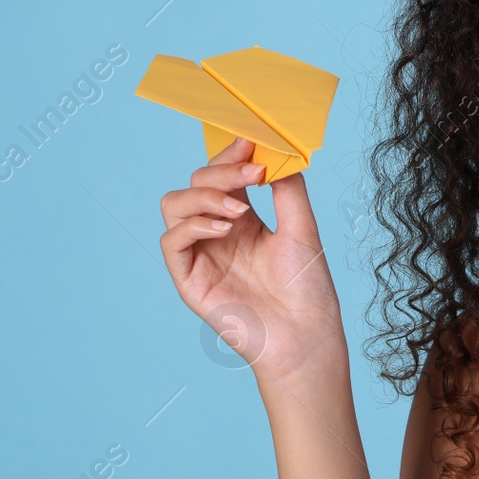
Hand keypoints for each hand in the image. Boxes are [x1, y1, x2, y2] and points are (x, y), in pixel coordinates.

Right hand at [158, 136, 345, 386]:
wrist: (306, 335)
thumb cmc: (307, 288)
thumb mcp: (302, 228)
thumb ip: (288, 189)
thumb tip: (277, 150)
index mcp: (243, 220)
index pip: (221, 175)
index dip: (230, 156)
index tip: (251, 143)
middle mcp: (217, 233)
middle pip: (195, 183)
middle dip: (221, 172)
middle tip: (252, 174)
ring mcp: (201, 255)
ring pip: (174, 205)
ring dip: (203, 196)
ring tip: (238, 209)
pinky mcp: (189, 280)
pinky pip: (171, 241)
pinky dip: (193, 226)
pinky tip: (224, 229)